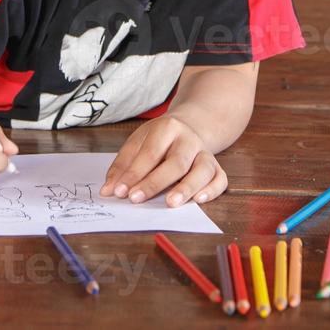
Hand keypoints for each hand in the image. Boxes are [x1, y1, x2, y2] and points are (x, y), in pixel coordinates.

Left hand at [100, 115, 227, 207]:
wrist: (190, 126)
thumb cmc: (159, 139)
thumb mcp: (138, 142)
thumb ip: (123, 165)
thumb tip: (108, 191)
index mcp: (167, 128)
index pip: (150, 153)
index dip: (134, 173)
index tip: (119, 192)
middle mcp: (189, 140)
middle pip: (176, 162)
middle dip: (154, 182)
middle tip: (136, 199)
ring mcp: (205, 153)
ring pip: (202, 170)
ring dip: (187, 187)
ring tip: (171, 203)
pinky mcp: (217, 167)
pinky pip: (220, 178)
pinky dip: (212, 190)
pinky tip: (199, 200)